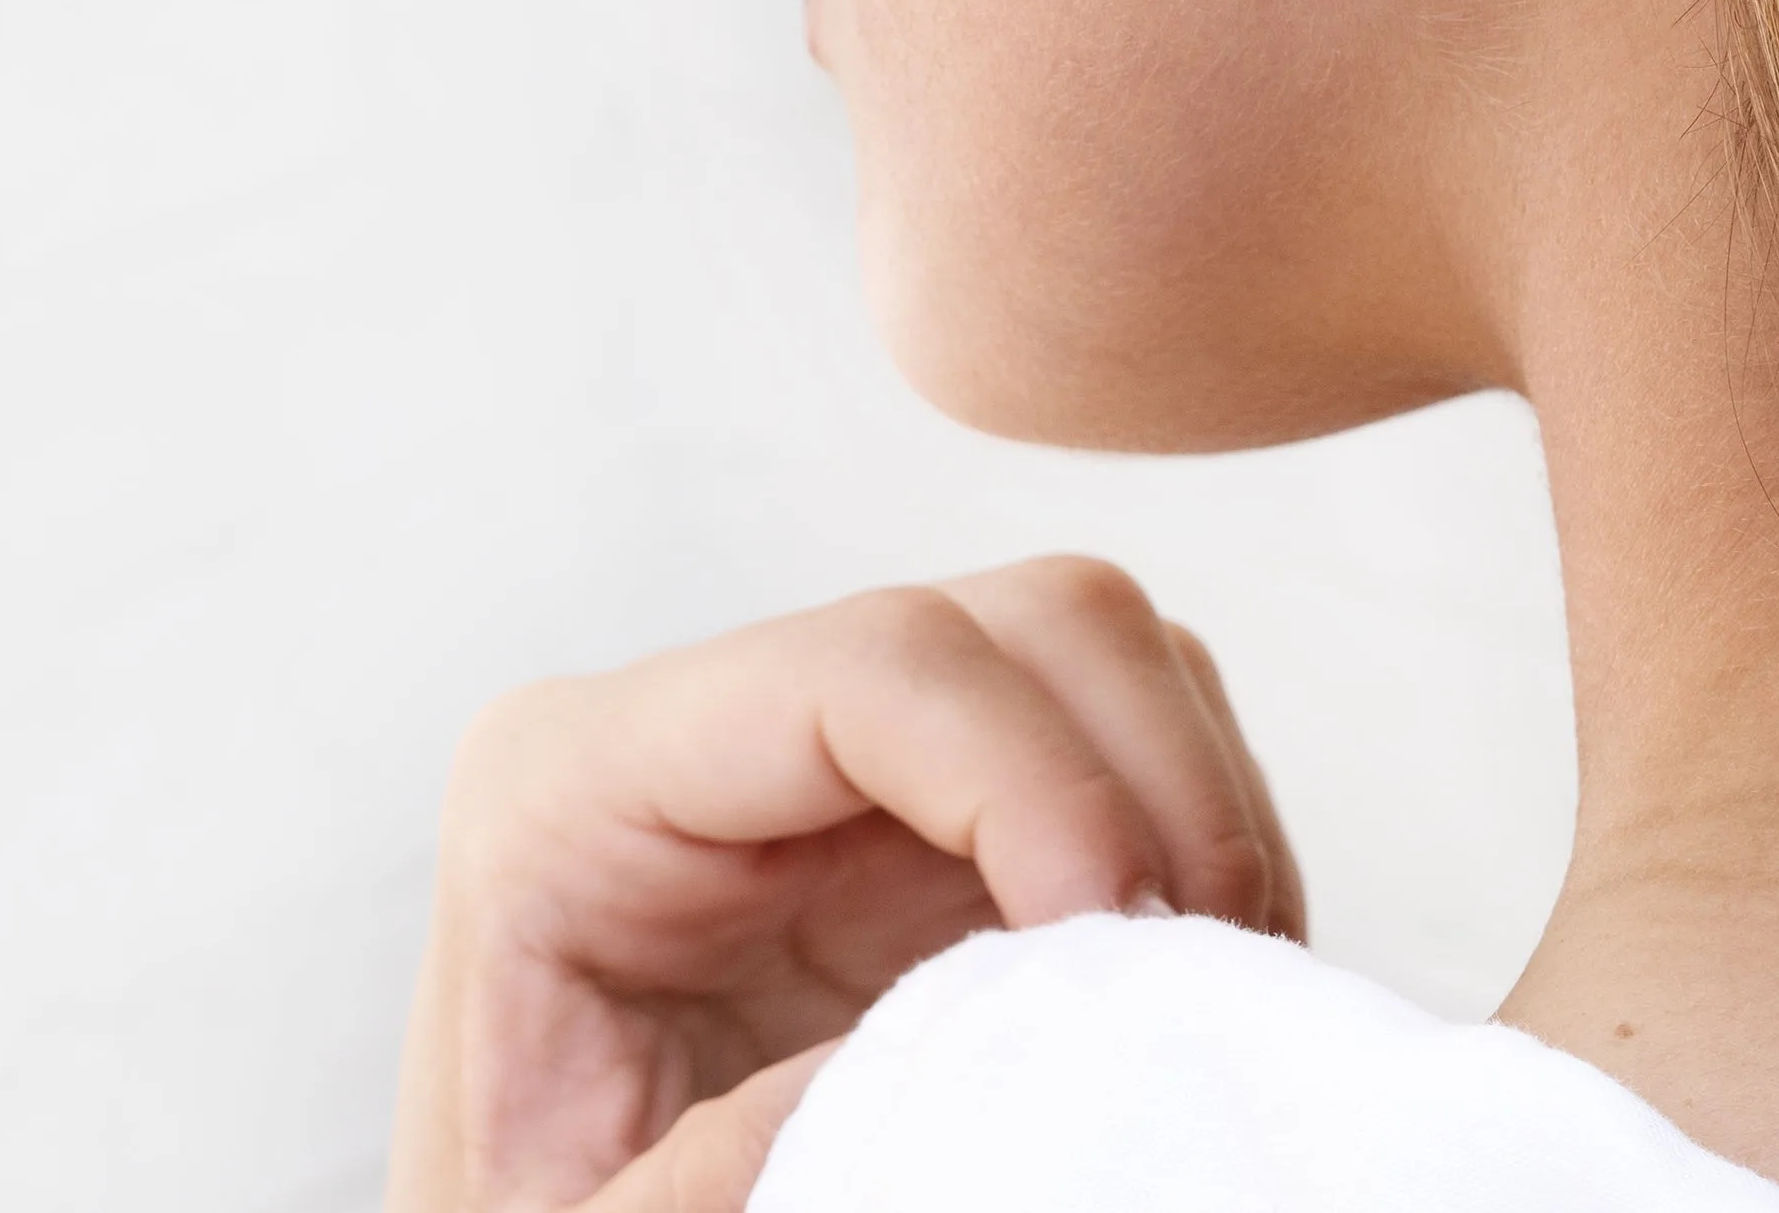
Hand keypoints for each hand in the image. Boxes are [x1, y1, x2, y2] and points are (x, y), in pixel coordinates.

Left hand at [384, 556, 1305, 1212]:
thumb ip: (706, 1175)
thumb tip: (925, 1077)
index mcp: (578, 785)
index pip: (862, 668)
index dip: (1026, 774)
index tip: (1114, 936)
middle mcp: (723, 722)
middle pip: (1016, 621)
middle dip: (1148, 781)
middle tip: (1194, 978)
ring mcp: (848, 755)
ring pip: (1096, 655)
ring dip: (1197, 812)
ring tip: (1199, 994)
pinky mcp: (941, 813)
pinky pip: (1125, 748)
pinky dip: (1200, 850)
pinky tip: (1177, 986)